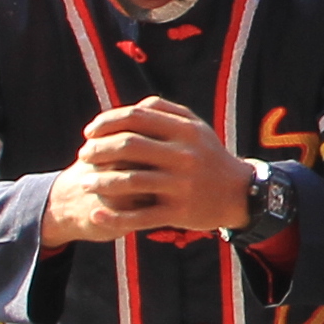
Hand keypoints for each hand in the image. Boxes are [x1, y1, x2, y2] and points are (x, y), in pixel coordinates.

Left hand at [61, 96, 255, 236]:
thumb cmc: (208, 156)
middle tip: (84, 155)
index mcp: (185, 131)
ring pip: (131, 181)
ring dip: (101, 181)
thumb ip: (166, 112)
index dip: (106, 122)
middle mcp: (184, 156)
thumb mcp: (196, 128)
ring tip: (85, 181)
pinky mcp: (179, 213)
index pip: (136, 117)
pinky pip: (140, 216)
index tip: (89, 132)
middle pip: (129, 146)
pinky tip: (97, 213)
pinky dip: (114, 217)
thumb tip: (133, 107)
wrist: (239, 194)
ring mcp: (182, 185)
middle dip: (99, 150)